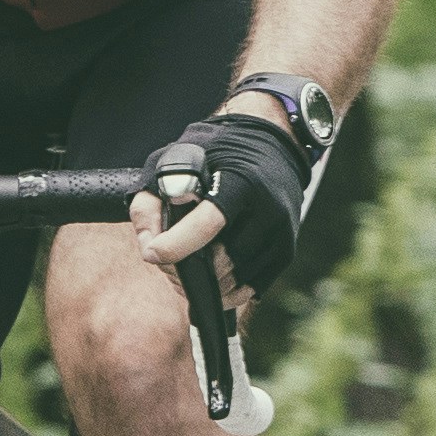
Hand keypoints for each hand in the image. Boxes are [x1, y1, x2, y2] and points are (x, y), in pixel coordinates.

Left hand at [133, 107, 311, 292]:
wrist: (270, 144)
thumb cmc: (215, 153)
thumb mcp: (173, 161)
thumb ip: (151, 201)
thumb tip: (148, 245)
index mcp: (240, 181)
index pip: (208, 222)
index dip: (177, 245)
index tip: (152, 254)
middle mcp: (267, 207)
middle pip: (220, 260)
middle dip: (188, 268)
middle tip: (168, 262)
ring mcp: (281, 231)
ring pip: (235, 278)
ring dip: (208, 283)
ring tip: (189, 265)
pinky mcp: (287, 249)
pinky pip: (253, 287)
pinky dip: (228, 291)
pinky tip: (212, 278)